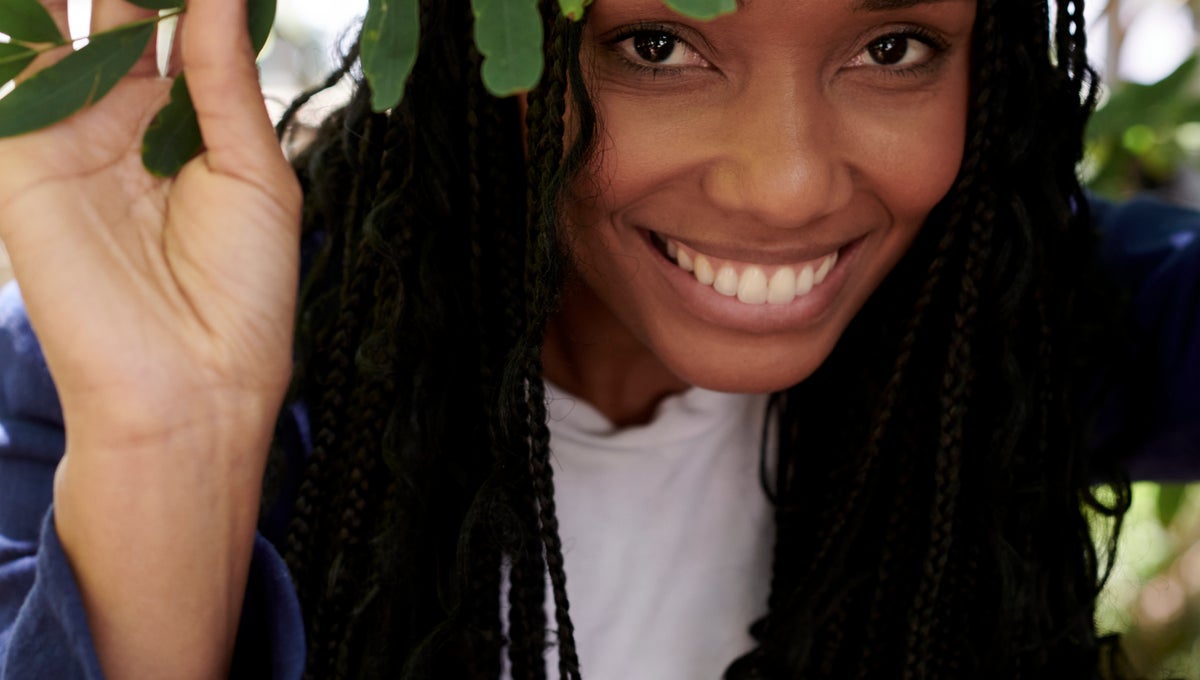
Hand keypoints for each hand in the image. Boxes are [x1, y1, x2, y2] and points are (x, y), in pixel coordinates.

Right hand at [0, 0, 301, 674]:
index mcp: (198, 131)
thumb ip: (226, 81)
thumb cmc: (243, 292)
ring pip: (67, 31)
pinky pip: (17, 68)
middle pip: (125, 18)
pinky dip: (26, 23)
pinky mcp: (24, 154)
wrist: (185, 380)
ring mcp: (74, 135)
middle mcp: (132, 125)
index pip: (188, 34)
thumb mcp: (255, 174)